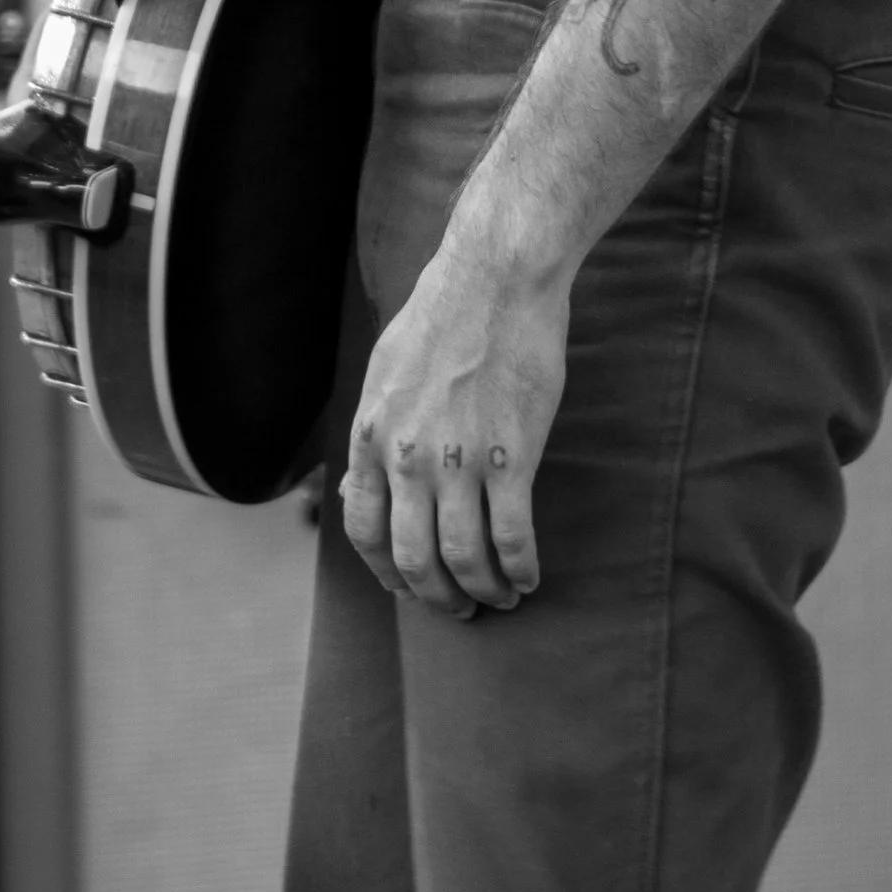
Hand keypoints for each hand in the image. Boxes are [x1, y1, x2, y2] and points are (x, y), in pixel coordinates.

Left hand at [340, 243, 567, 615]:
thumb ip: (377, 431)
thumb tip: (366, 481)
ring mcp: (458, 461)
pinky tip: (528, 577)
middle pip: (413, 557)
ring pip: (463, 558)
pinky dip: (519, 568)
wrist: (495, 281)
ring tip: (500, 600)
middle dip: (436, 597)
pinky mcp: (512, 457)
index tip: (406, 587)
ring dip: (482, 592)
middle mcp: (406, 458)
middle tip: (458, 610)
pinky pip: (512, 536)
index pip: (363, 529)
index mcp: (371, 436)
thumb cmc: (443, 317)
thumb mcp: (385, 373)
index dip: (385, 570)